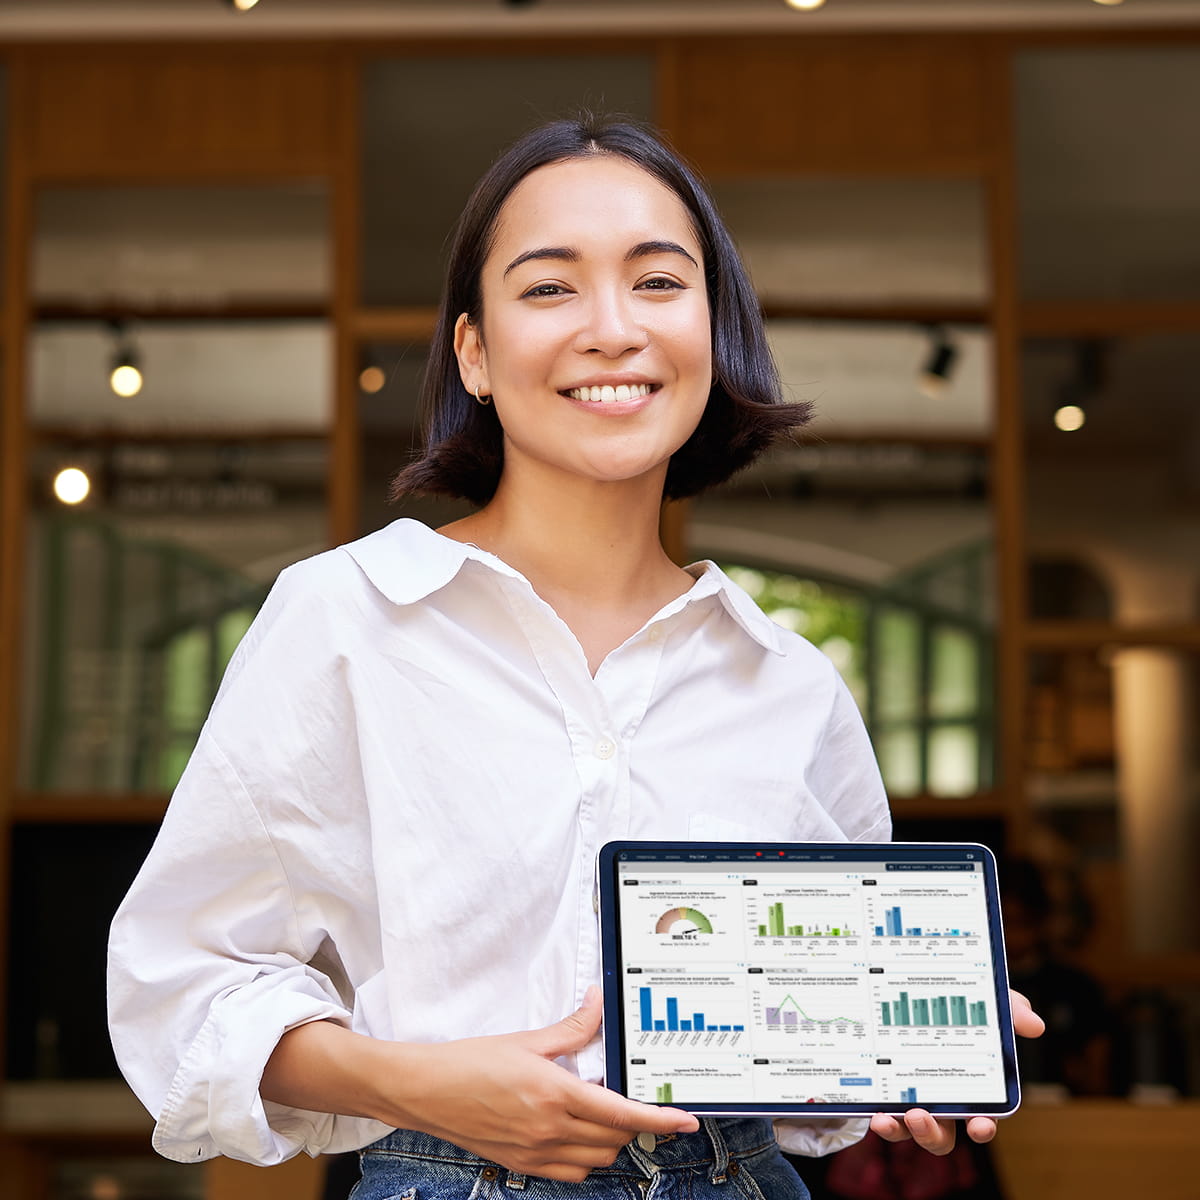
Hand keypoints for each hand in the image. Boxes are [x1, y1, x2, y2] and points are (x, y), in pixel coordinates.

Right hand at [392, 987, 698, 1180]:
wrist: (426, 1091)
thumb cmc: (470, 1062)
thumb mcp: (526, 1039)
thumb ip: (571, 1027)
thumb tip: (598, 1003)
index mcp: (555, 1094)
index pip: (623, 1113)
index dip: (660, 1118)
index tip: (685, 1119)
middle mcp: (550, 1129)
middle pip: (616, 1138)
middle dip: (635, 1123)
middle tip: (636, 1100)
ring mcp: (536, 1153)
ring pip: (597, 1159)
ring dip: (611, 1140)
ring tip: (603, 1112)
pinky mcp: (523, 1164)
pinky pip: (571, 1172)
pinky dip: (585, 1157)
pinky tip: (577, 1133)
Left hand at [869, 988, 1044, 1154]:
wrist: (913, 990)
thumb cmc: (959, 1005)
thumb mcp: (986, 1001)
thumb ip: (1010, 1010)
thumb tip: (1034, 1024)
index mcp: (971, 1088)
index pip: (982, 1117)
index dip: (983, 1126)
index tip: (979, 1126)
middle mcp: (941, 1101)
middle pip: (941, 1136)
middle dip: (931, 1134)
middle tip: (919, 1116)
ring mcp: (911, 1098)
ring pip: (909, 1131)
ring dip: (901, 1131)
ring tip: (892, 1116)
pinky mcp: (884, 1090)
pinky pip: (883, 1113)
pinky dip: (881, 1118)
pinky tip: (874, 1110)